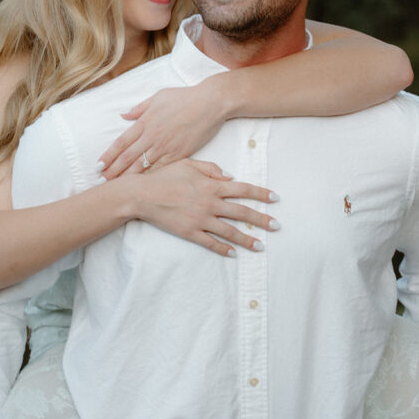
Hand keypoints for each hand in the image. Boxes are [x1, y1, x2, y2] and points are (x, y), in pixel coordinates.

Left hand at [99, 81, 226, 177]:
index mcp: (145, 122)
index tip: (99, 165)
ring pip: (142, 166)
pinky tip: (142, 185)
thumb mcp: (158, 97)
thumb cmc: (185, 97)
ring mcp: (165, 147)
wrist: (210, 103)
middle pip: (128, 157)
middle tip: (101, 181)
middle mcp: (152, 136)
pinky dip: (150, 177)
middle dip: (113, 170)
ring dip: (127, 177)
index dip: (109, 155)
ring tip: (117, 186)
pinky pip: (161, 168)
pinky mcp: (179, 154)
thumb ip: (140, 108)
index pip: (122, 142)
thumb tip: (124, 115)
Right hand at [132, 158, 279, 256]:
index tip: (275, 198)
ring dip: (247, 239)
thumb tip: (230, 176)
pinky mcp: (190, 232)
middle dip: (261, 220)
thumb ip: (211, 169)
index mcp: (212, 186)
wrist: (142, 195)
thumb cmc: (165, 176)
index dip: (261, 194)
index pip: (243, 189)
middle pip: (242, 212)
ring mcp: (201, 219)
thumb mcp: (189, 164)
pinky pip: (210, 242)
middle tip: (277, 226)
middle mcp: (210, 204)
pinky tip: (233, 253)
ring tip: (260, 246)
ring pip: (230, 231)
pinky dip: (223, 248)